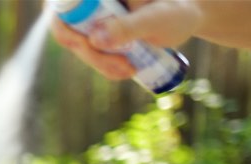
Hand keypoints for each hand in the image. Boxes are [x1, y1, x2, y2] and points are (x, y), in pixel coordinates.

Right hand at [50, 0, 199, 78]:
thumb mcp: (156, 19)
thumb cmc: (177, 11)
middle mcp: (92, 2)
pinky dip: (104, 66)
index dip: (64, 28)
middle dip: (90, 53)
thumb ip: (127, 27)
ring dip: (99, 63)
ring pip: (77, 44)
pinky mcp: (98, 32)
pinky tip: (125, 70)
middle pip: (67, 29)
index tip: (86, 44)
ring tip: (129, 70)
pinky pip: (89, 52)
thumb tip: (94, 39)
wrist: (188, 16)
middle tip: (120, 66)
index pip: (62, 7)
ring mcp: (92, 16)